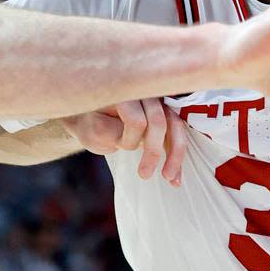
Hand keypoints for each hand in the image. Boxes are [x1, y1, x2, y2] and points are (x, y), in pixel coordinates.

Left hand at [62, 99, 188, 185]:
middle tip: (144, 175)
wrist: (94, 115)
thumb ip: (112, 131)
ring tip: (170, 179)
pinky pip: (177, 135)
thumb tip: (139, 138)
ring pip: (176, 126)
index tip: (118, 146)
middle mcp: (146, 92)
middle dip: (154, 152)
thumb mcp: (93, 129)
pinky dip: (177, 157)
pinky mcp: (167, 115)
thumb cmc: (92, 122)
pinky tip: (176, 179)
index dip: (130, 140)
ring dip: (175, 155)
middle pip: (159, 121)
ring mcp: (159, 102)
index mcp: (126, 91)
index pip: (136, 120)